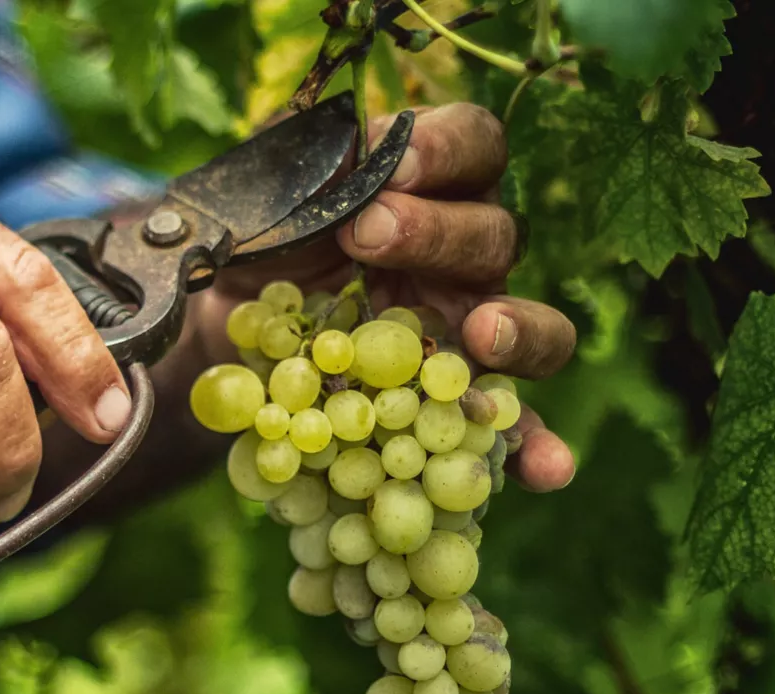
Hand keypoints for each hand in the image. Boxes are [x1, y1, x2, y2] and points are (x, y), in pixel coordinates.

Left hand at [189, 102, 576, 491]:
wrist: (224, 330)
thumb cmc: (257, 246)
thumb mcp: (265, 197)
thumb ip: (300, 167)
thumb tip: (338, 151)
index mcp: (428, 187)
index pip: (473, 144)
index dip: (446, 147)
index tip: (395, 162)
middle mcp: (463, 255)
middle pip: (492, 235)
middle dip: (435, 233)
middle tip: (369, 236)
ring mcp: (469, 331)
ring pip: (532, 326)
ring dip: (517, 329)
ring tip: (482, 333)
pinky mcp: (453, 402)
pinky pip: (509, 426)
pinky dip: (533, 446)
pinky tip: (549, 469)